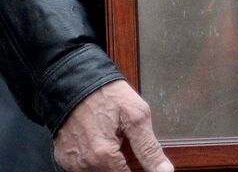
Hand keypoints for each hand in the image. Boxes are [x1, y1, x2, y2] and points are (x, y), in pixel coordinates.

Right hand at [53, 80, 172, 171]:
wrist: (74, 82)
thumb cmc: (106, 95)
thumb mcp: (137, 116)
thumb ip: (149, 149)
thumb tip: (165, 171)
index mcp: (102, 157)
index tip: (143, 163)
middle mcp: (83, 166)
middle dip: (123, 165)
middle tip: (126, 142)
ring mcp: (71, 163)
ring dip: (109, 164)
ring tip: (114, 138)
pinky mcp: (63, 158)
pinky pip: (82, 167)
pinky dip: (94, 159)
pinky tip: (100, 141)